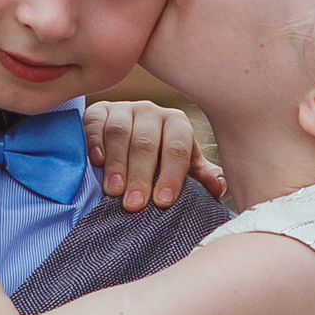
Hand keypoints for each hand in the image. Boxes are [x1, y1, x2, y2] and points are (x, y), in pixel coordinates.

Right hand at [84, 98, 225, 209]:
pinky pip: (94, 122)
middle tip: (135, 205)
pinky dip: (94, 141)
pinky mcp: (98, 111)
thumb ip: (202, 178)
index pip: (177, 148)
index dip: (171, 175)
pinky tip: (96, 162)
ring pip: (120, 132)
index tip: (163, 202)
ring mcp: (123, 109)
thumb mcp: (184, 170)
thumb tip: (220, 186)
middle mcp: (152, 112)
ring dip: (117, 163)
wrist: (128, 147)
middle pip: (146, 142)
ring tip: (113, 191)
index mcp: (177, 124)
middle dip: (141, 175)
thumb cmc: (161, 164)